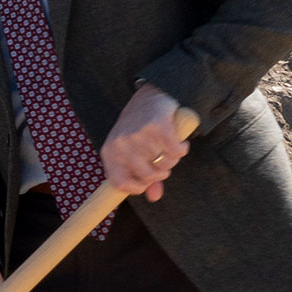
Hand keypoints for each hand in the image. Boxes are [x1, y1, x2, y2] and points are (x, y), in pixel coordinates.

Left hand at [101, 83, 188, 201]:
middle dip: (161, 171)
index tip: (148, 181)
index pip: (120, 183)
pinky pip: (176, 152)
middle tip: (163, 158)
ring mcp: (138, 136)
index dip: (137, 187)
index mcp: (109, 152)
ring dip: (173, 158)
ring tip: (168, 145)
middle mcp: (121, 144)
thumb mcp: (133, 150)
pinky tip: (179, 141)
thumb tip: (154, 197)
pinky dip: (182, 149)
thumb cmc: (139, 126)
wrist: (151, 94)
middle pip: (148, 176)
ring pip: (165, 164)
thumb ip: (143, 176)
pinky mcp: (158, 127)